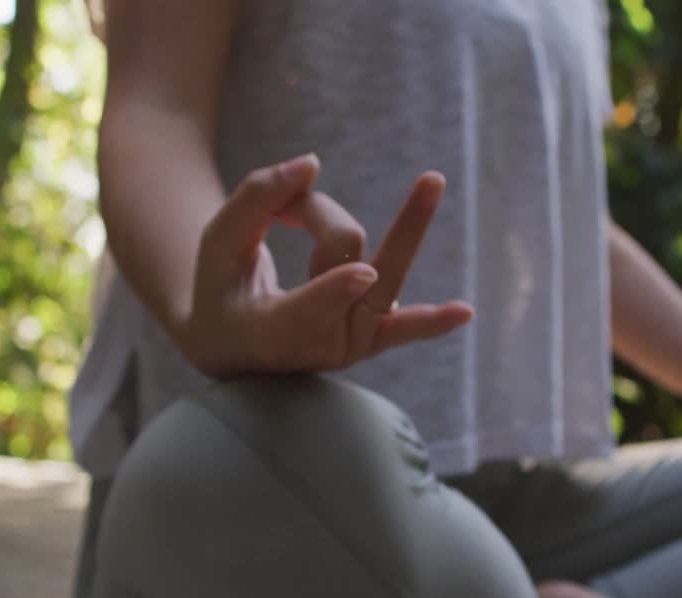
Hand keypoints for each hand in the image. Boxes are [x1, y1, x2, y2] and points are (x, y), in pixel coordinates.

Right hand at [178, 153, 473, 377]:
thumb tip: (312, 164)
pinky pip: (407, 326)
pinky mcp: (372, 338)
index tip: (361, 270)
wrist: (235, 350)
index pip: (309, 307)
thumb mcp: (218, 244)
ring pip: (384, 270)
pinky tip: (464, 311)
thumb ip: (255, 200)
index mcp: (273, 331)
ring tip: (432, 181)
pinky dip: (433, 321)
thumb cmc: (221, 290)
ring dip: (407, 226)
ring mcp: (350, 346)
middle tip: (424, 179)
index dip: (335, 289)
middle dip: (347, 220)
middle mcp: (319, 345)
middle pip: (355, 264)